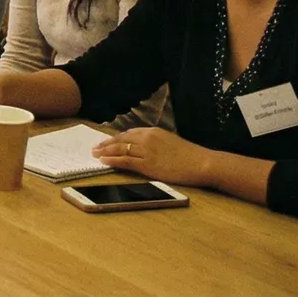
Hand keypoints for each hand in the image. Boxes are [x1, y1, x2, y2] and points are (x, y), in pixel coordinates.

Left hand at [93, 128, 213, 186]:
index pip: (129, 134)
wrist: (202, 163)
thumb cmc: (191, 155)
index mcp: (153, 132)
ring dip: (105, 152)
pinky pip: (125, 161)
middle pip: (121, 140)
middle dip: (106, 144)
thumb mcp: (171, 142)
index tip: (107, 142)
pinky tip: (104, 161)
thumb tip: (144, 146)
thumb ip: (156, 142)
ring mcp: (146, 151)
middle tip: (95, 147)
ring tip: (95, 154)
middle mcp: (147, 139)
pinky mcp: (147, 165)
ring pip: (120, 150)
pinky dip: (112, 160)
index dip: (116, 138)